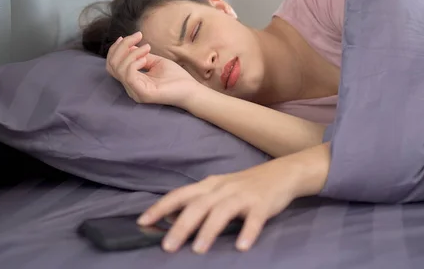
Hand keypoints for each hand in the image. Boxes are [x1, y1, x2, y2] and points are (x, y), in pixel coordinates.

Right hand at [106, 32, 201, 106]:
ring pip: (119, 69)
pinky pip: (129, 75)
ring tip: (147, 48)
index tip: (125, 37)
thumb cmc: (176, 77)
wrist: (191, 90)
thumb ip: (141, 56)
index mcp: (133, 81)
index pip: (112, 65)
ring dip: (131, 53)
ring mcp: (135, 92)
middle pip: (112, 65)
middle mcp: (131, 87)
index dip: (115, 49)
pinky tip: (145, 58)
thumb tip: (129, 47)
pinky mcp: (142, 93)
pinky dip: (134, 62)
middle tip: (138, 36)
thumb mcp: (156, 61)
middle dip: (121, 46)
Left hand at [136, 147, 327, 254]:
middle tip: (168, 247)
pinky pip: (254, 219)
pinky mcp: (262, 203)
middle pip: (198, 205)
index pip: (180, 195)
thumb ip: (195, 202)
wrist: (281, 173)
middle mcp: (222, 188)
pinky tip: (241, 246)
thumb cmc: (244, 186)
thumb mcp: (217, 190)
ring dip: (209, 230)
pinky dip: (248, 232)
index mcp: (209, 185)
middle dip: (181, 226)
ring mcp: (243, 195)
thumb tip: (167, 218)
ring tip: (199, 250)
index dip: (160, 207)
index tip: (142, 222)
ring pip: (222, 211)